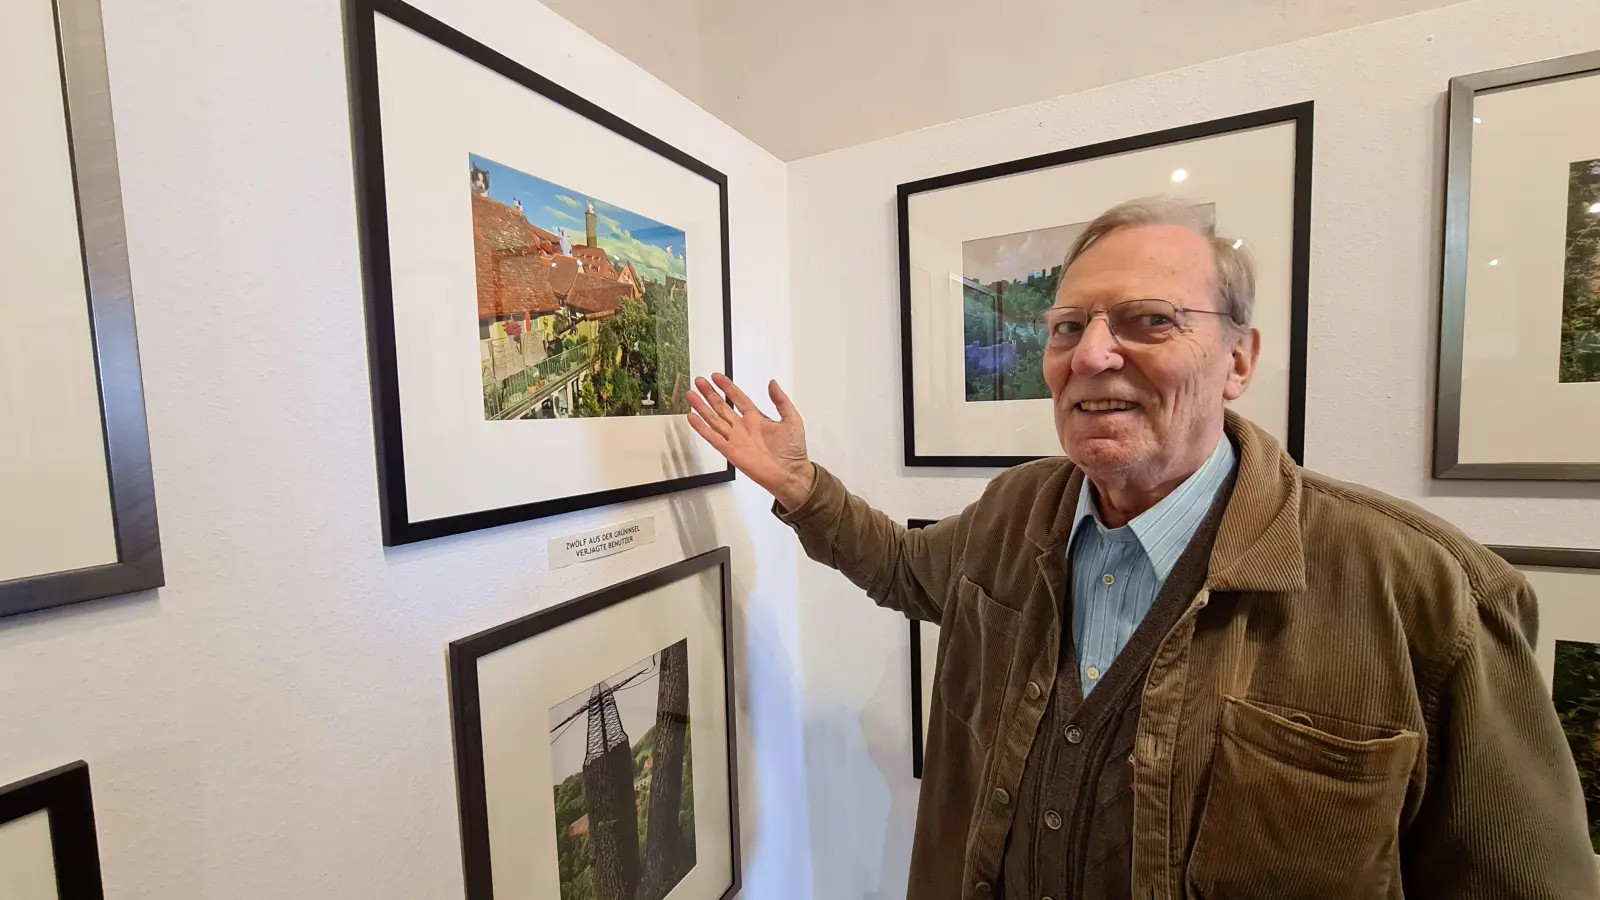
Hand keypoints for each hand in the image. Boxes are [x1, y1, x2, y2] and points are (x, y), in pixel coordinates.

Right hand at [686, 374, 813, 509]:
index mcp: (756, 418)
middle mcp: (742, 427)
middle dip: (709, 393)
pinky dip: (701, 428)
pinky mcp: (731, 451)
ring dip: (702, 407)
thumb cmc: (793, 450)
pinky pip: (713, 437)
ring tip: (691, 395)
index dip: (727, 387)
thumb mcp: (792, 419)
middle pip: (721, 406)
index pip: (737, 398)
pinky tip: (692, 417)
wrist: (790, 473)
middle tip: (698, 381)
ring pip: (714, 419)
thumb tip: (772, 383)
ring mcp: (735, 439)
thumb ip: (781, 401)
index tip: (716, 376)